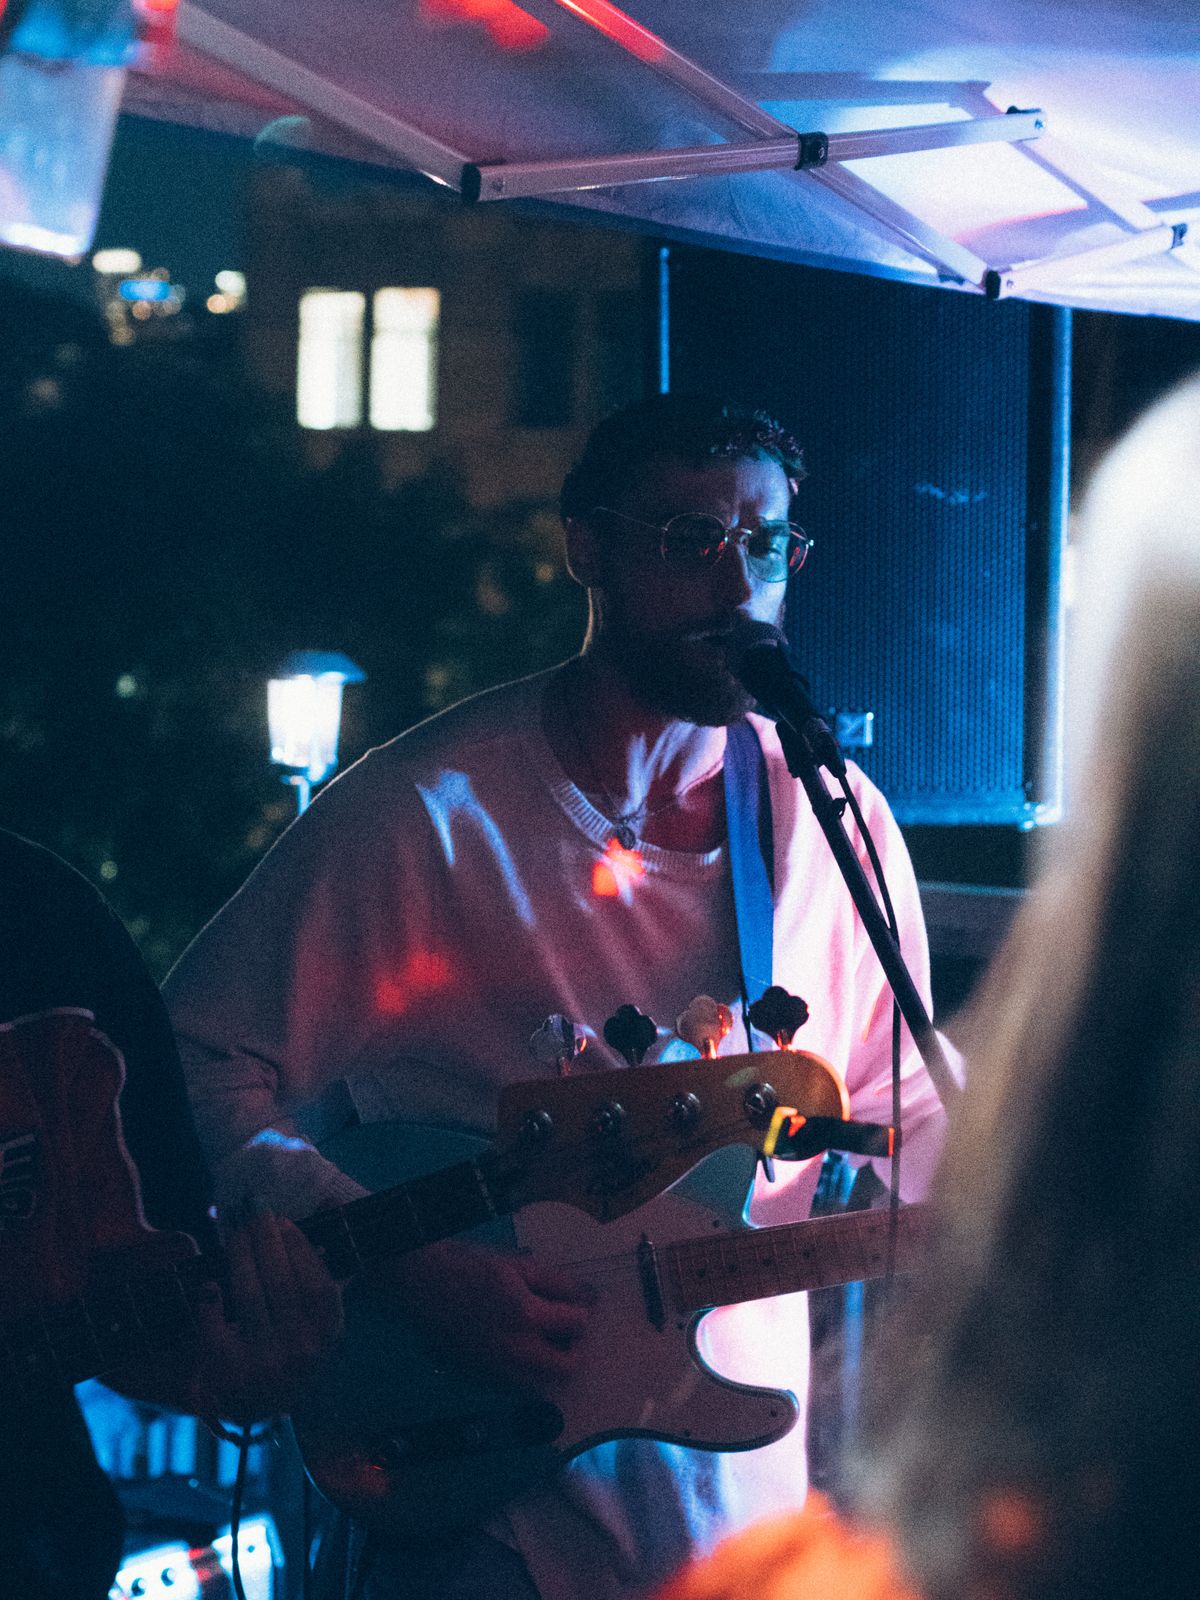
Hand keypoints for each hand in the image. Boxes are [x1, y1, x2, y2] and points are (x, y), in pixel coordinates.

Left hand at [188, 1212, 343, 1422]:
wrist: (260, 1404)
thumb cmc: (291, 1341)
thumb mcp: (316, 1309)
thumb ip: (323, 1258)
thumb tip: (330, 1201)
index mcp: (327, 1332)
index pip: (315, 1278)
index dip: (298, 1245)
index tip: (281, 1220)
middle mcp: (302, 1350)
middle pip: (279, 1280)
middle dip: (264, 1239)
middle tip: (252, 1212)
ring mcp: (267, 1364)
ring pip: (248, 1295)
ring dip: (239, 1255)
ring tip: (235, 1233)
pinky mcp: (231, 1376)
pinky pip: (217, 1328)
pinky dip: (211, 1302)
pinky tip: (210, 1283)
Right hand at [379, 1237, 591, 1391]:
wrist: (421, 1283)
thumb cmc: (468, 1266)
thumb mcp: (517, 1264)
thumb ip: (557, 1282)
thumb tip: (589, 1297)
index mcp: (527, 1317)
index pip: (578, 1324)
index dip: (584, 1311)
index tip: (580, 1304)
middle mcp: (515, 1352)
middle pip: (567, 1368)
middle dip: (574, 1348)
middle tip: (566, 1328)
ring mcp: (496, 1371)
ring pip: (543, 1384)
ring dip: (550, 1364)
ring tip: (541, 1337)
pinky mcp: (480, 1378)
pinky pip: (516, 1385)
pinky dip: (525, 1372)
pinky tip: (515, 1347)